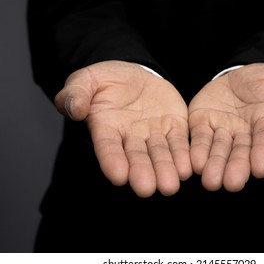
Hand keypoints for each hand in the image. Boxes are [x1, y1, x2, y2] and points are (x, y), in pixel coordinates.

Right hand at [55, 61, 191, 196]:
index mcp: (106, 128)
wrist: (133, 74)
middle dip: (142, 172)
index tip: (118, 175)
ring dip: (166, 169)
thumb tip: (74, 108)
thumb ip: (77, 93)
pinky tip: (188, 167)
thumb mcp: (86, 80)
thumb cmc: (105, 81)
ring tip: (171, 184)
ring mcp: (154, 133)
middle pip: (137, 157)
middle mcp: (131, 137)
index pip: (108, 147)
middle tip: (147, 189)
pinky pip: (180, 141)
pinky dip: (184, 154)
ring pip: (160, 154)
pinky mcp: (174, 126)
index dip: (112, 161)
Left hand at [188, 63, 263, 191]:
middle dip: (236, 168)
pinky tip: (194, 163)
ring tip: (210, 180)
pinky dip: (197, 150)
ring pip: (218, 149)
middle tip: (232, 184)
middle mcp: (244, 133)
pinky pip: (199, 137)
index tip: (260, 169)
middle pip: (240, 152)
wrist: (241, 79)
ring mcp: (223, 130)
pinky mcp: (202, 123)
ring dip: (214, 165)